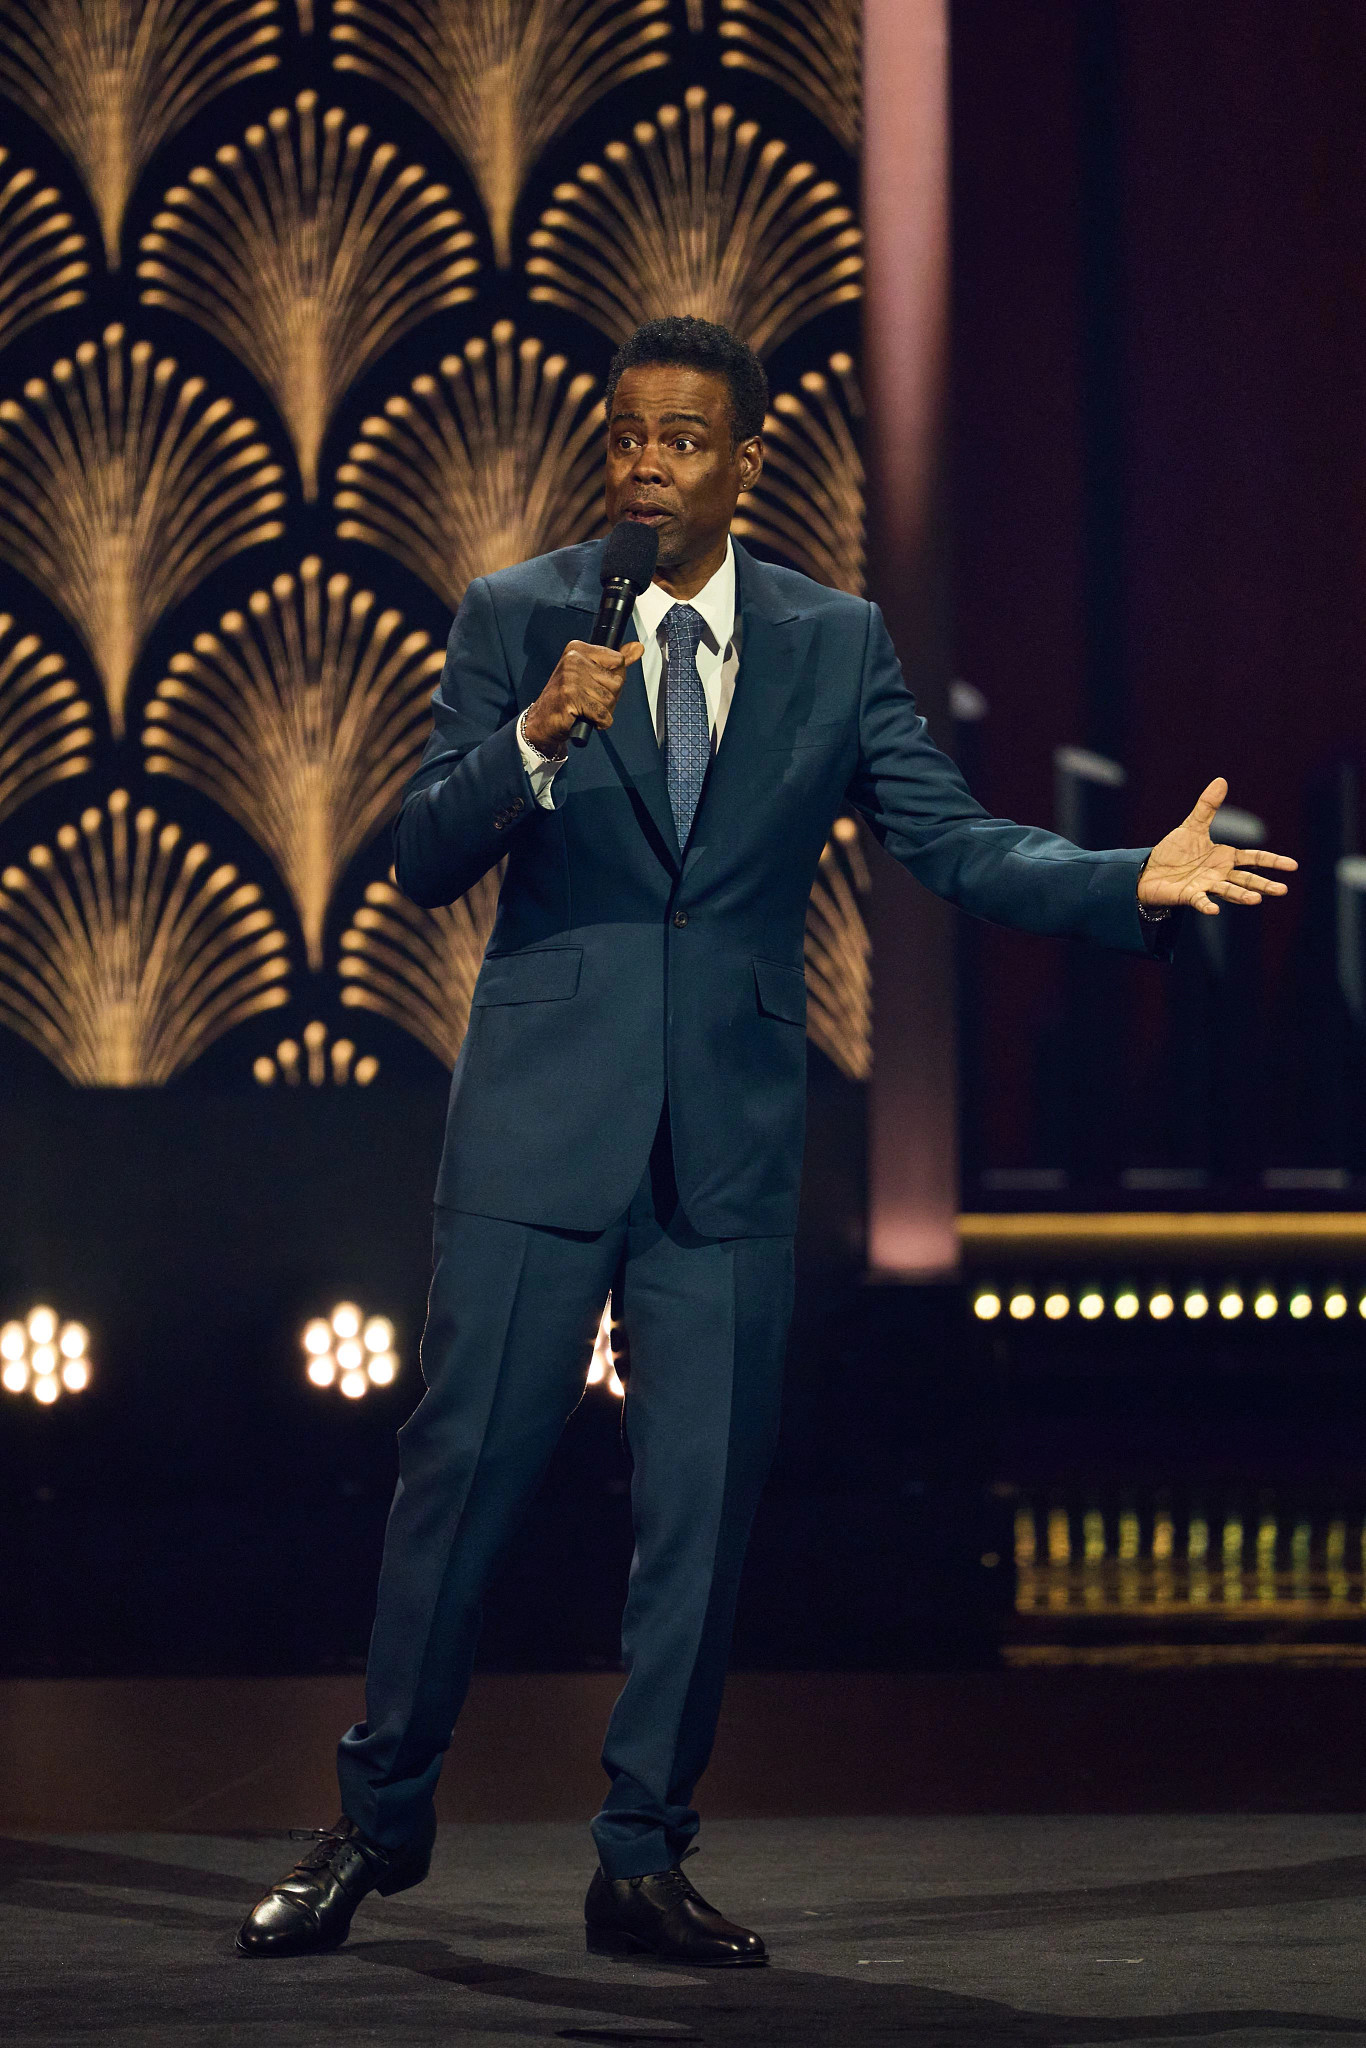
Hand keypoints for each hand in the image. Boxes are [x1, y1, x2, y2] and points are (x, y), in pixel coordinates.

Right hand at [523, 639, 644, 752]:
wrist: (543, 720)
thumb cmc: (569, 697)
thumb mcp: (592, 674)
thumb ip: (616, 661)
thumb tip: (637, 648)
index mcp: (578, 649)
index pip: (618, 661)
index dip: (613, 679)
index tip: (596, 684)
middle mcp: (573, 659)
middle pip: (616, 681)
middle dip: (609, 698)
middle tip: (590, 700)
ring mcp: (570, 678)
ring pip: (610, 699)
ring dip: (603, 711)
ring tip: (586, 709)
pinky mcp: (570, 697)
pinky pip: (602, 714)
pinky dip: (600, 722)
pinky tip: (588, 719)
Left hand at [1138, 776, 1296, 916]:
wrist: (1149, 871)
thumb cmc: (1173, 852)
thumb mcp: (1192, 826)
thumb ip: (1207, 807)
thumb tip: (1221, 780)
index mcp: (1224, 857)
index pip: (1254, 859)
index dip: (1272, 861)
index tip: (1293, 865)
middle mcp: (1219, 874)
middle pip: (1246, 879)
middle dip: (1263, 884)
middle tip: (1282, 890)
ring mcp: (1206, 886)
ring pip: (1228, 891)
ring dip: (1241, 895)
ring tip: (1256, 899)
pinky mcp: (1189, 896)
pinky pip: (1200, 901)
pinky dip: (1206, 905)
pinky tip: (1214, 910)